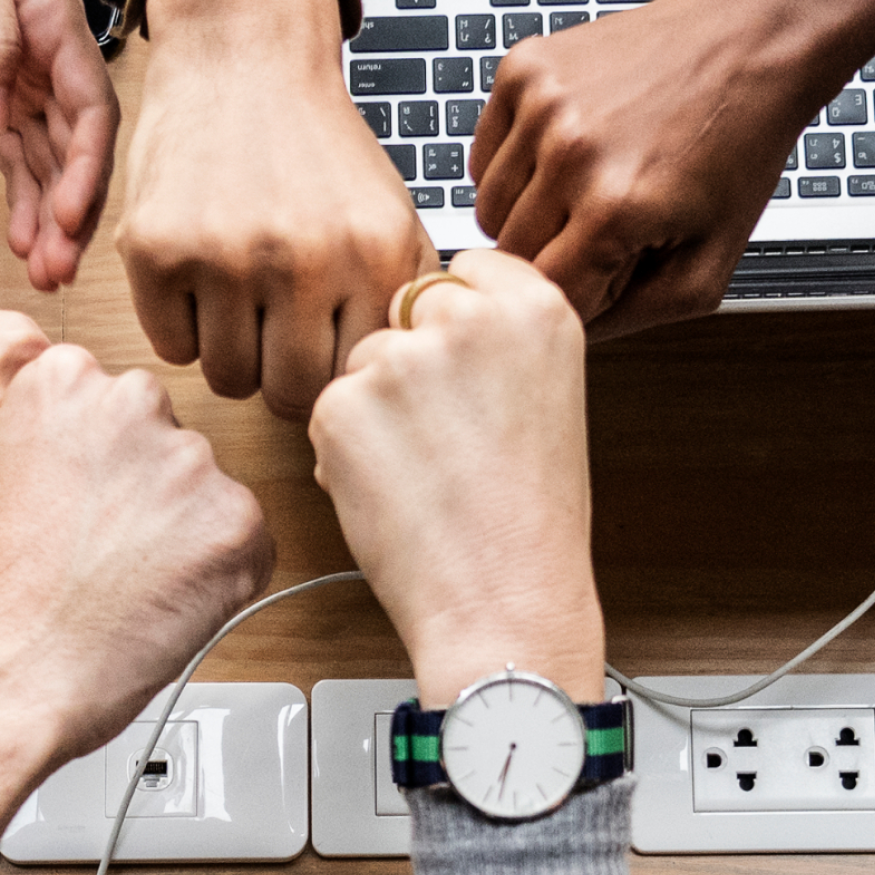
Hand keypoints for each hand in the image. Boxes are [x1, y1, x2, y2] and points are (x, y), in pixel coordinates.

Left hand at [0, 0, 116, 289]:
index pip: (90, 107)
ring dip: (51, 223)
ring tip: (46, 276)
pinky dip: (23, 205)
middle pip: (78, 151)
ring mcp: (25, 86)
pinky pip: (17, 163)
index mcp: (57, 26)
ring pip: (50, 168)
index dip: (86, 166)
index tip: (68, 212)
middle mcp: (51, 63)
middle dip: (73, 212)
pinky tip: (25, 247)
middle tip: (60, 267)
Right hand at [0, 344, 276, 760]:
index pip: (118, 404)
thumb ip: (64, 439)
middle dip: (151, 494)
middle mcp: (133, 401)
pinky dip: (220, 579)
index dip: (105, 466)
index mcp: (65, 378)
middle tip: (109, 552)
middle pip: (168, 442)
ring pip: (208, 494)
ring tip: (128, 586)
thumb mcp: (3, 473)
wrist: (10, 668)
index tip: (88, 503)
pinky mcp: (236, 520)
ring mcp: (190, 460)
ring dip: (186, 536)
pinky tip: (162, 604)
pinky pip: (247, 545)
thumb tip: (110, 454)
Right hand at [119, 0, 433, 419]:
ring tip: (239, 301)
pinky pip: (171, 347)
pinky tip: (198, 279)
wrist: (244, 55)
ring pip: (227, 378)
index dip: (334, 375)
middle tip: (275, 335)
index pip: (353, 380)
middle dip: (281, 375)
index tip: (321, 353)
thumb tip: (404, 379)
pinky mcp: (157, 250)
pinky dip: (182, 326)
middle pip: (288, 394)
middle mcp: (302, 259)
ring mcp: (224, 256)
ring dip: (231, 352)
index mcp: (373, 255)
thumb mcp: (389, 213)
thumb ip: (405, 297)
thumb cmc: (317, 147)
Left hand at [307, 252, 602, 706]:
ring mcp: (401, 358)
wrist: (506, 600)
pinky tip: (395, 496)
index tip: (467, 374)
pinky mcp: (343, 406)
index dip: (454, 329)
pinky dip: (346, 454)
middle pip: (405, 312)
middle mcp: (469, 317)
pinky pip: (328, 413)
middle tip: (448, 442)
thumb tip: (433, 318)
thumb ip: (496, 343)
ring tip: (428, 478)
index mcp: (536, 306)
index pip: (463, 273)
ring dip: (375, 412)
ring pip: (362, 364)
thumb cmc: (530, 523)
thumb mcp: (546, 399)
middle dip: (410, 366)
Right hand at [470, 0, 820, 333]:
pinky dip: (514, 166)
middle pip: (510, 255)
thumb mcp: (711, 265)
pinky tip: (565, 153)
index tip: (606, 276)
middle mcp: (569, 152)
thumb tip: (570, 334)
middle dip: (552, 256)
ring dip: (528, 214)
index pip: (545, 297)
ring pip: (488, 208)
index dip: (577, 296)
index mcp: (615, 209)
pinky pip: (484, 155)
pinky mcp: (524, 68)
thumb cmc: (738, 143)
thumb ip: (635, 317)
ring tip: (584, 189)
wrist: (753, 36)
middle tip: (602, 230)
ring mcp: (541, 104)